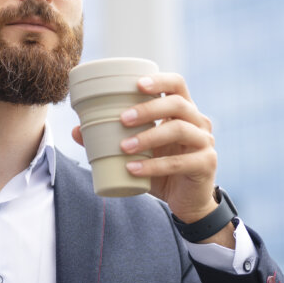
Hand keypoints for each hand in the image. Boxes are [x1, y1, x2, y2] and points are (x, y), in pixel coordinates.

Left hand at [72, 73, 221, 230]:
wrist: (187, 202)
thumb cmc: (162, 170)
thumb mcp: (138, 154)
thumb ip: (110, 141)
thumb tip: (77, 131)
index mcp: (184, 111)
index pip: (177, 84)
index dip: (159, 80)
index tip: (136, 84)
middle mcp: (198, 122)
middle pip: (177, 103)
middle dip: (148, 108)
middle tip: (122, 119)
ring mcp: (205, 142)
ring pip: (180, 129)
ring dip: (149, 137)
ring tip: (124, 147)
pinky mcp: (207, 164)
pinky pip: (179, 162)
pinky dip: (153, 165)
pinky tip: (133, 169)